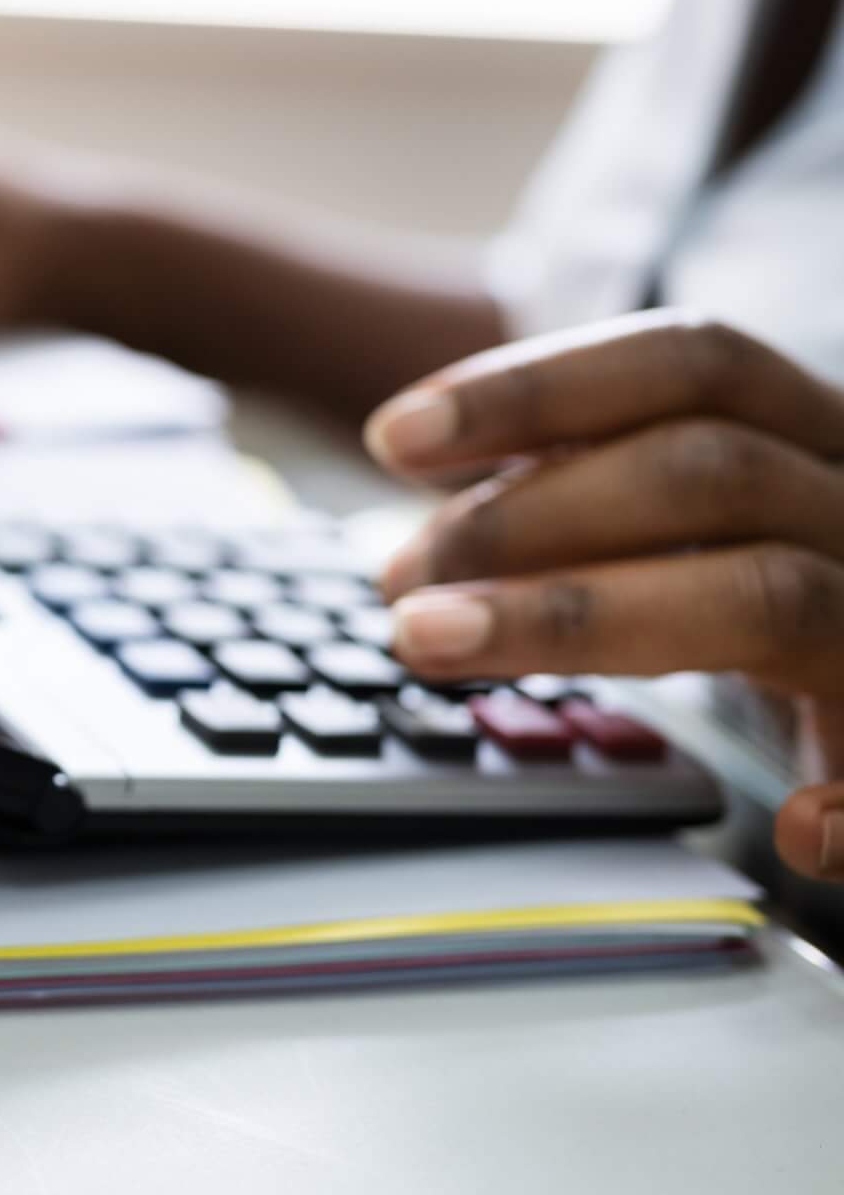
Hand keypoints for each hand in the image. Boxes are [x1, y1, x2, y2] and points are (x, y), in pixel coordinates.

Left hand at [365, 311, 843, 881]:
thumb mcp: (695, 527)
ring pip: (768, 594)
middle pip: (707, 471)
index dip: (535, 388)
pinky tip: (794, 832)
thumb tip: (411, 559)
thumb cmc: (776, 598)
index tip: (393, 438)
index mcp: (817, 437)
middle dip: (522, 518)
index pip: (690, 362)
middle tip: (397, 581)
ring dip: (575, 618)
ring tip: (433, 642)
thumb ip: (584, 510)